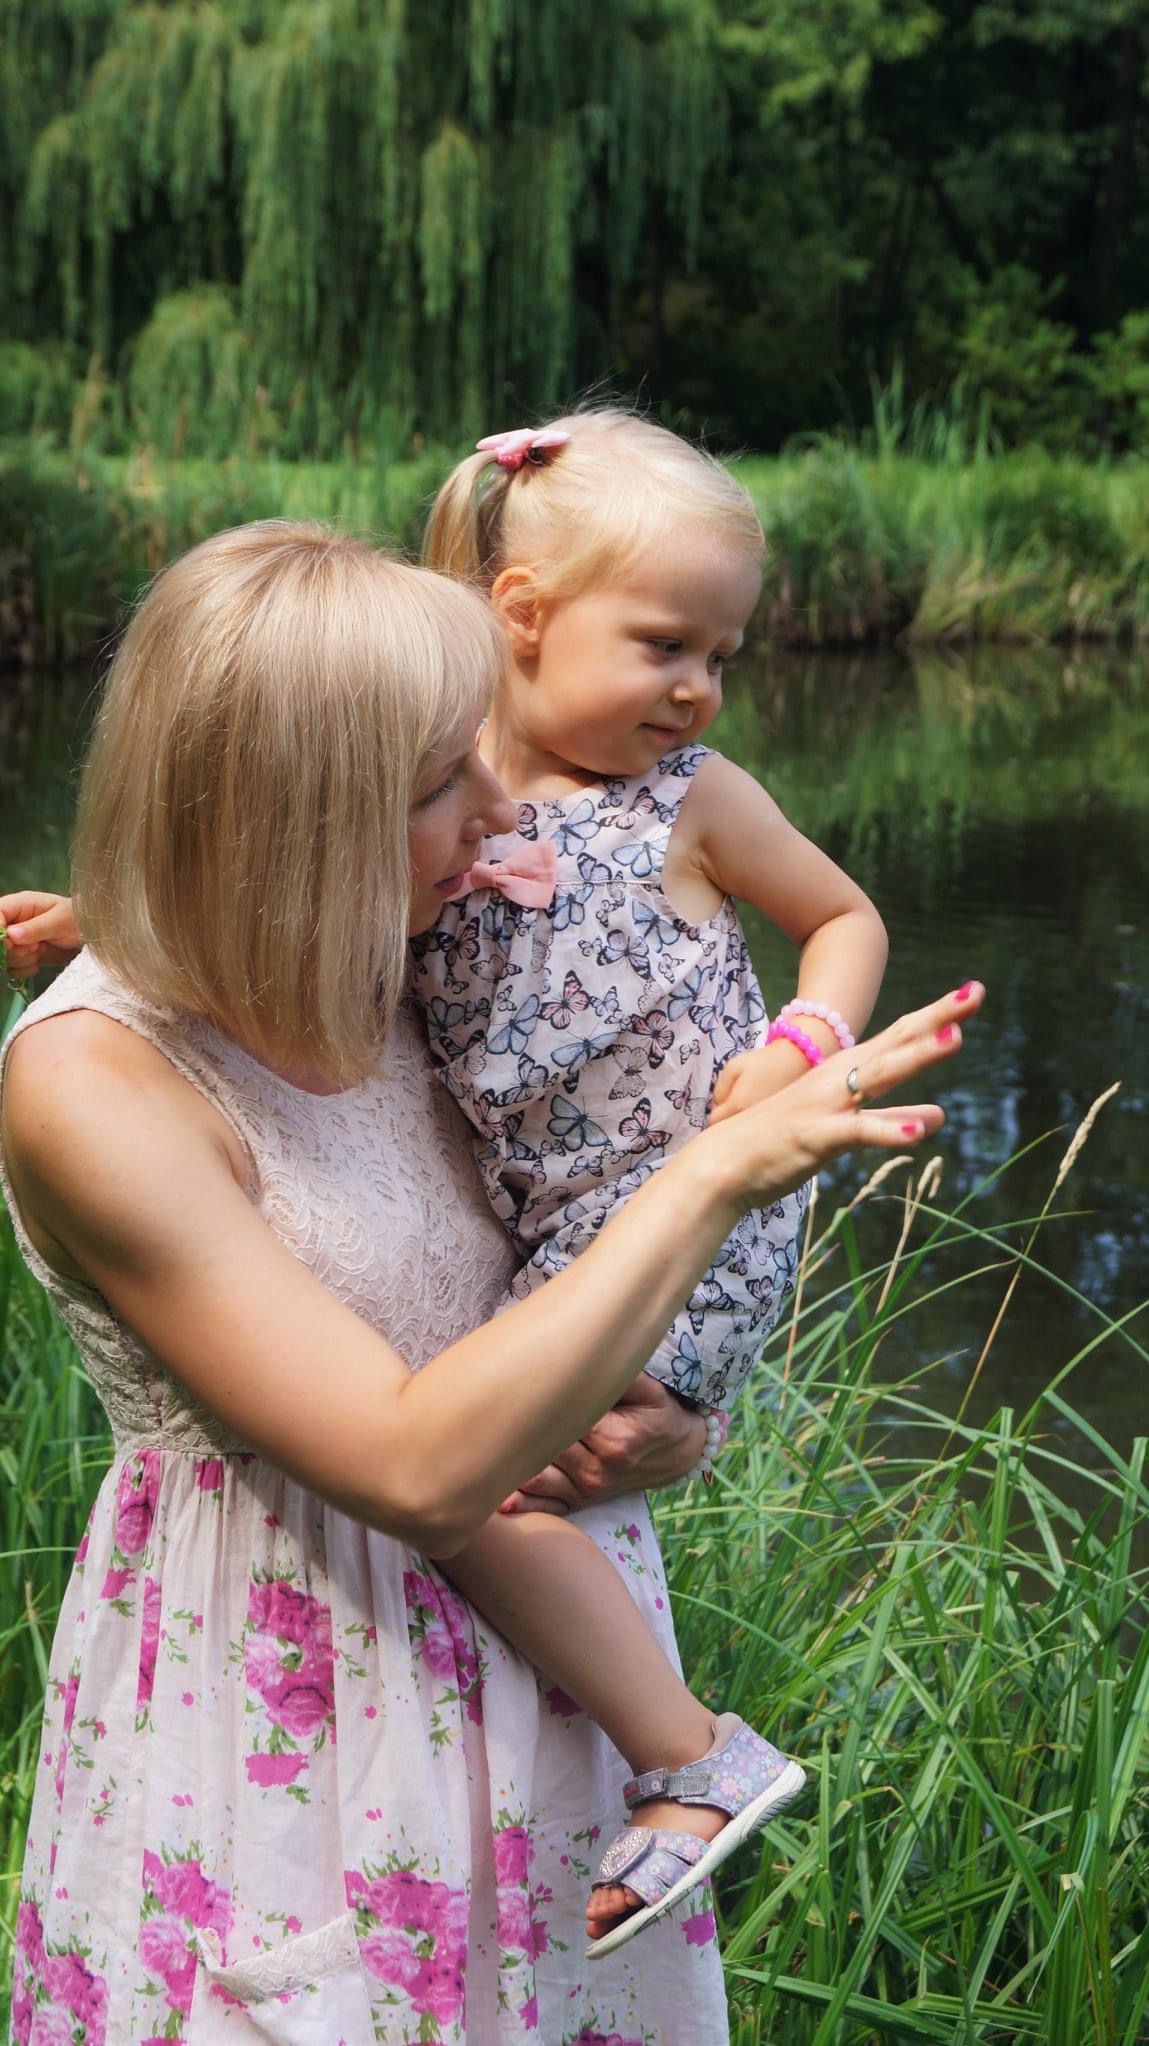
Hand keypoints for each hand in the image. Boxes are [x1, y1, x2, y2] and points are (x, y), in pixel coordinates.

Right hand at [0, 893, 81, 977]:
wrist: (90, 936)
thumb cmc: (78, 920)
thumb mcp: (60, 921)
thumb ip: (36, 928)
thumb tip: (11, 935)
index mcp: (20, 905)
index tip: (11, 943)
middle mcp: (14, 921)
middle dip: (15, 949)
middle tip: (37, 946)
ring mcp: (16, 940)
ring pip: (4, 957)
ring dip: (23, 959)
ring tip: (42, 949)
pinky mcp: (22, 955)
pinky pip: (12, 968)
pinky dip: (26, 969)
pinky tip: (40, 960)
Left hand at [498, 1374, 705, 1515]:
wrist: (676, 1451)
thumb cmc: (656, 1410)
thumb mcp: (648, 1386)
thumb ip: (618, 1372)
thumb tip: (582, 1354)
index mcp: (614, 1441)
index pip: (560, 1418)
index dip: (536, 1401)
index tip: (509, 1385)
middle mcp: (597, 1471)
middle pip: (541, 1447)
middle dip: (514, 1429)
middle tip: (483, 1412)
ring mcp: (587, 1491)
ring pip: (535, 1477)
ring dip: (507, 1465)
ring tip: (476, 1450)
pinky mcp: (579, 1502)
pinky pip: (546, 1506)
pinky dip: (521, 1504)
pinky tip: (495, 1503)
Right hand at [701, 981, 985, 1215]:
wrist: (722, 1163)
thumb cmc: (778, 1142)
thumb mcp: (842, 1127)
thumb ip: (891, 1120)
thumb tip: (938, 1116)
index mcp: (845, 1074)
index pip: (899, 1038)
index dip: (936, 1016)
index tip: (972, 993)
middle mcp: (840, 1080)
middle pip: (896, 1043)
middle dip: (936, 1019)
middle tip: (975, 993)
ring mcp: (828, 1104)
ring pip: (879, 1077)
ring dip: (916, 1057)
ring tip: (956, 1039)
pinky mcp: (816, 1136)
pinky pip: (857, 1131)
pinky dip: (887, 1130)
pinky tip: (919, 1132)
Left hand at [710, 1039, 804, 1123]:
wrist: (797, 1061)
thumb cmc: (763, 1061)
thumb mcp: (733, 1067)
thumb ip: (719, 1089)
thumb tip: (717, 1106)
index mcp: (738, 1105)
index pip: (714, 1121)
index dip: (715, 1111)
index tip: (722, 1101)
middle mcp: (751, 1120)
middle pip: (728, 1130)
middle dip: (727, 1119)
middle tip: (735, 1102)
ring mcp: (766, 1125)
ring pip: (744, 1131)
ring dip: (741, 1122)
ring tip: (751, 1103)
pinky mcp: (776, 1124)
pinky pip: (758, 1129)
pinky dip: (756, 1123)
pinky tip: (763, 1109)